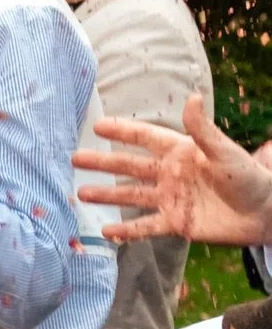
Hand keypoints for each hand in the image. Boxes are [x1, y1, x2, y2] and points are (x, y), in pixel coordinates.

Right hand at [76, 97, 271, 249]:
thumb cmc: (248, 177)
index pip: (145, 139)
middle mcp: (170, 174)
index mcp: (180, 152)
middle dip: (103, 162)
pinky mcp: (175, 223)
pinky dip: (126, 230)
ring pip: (131, 195)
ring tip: (81, 193)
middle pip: (130, 166)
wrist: (263, 213)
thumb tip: (191, 97)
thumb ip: (203, 130)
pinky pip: (145, 226)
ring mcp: (170, 199)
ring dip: (107, 194)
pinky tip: (106, 231)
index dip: (122, 131)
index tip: (97, 125)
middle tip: (75, 158)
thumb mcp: (225, 151)